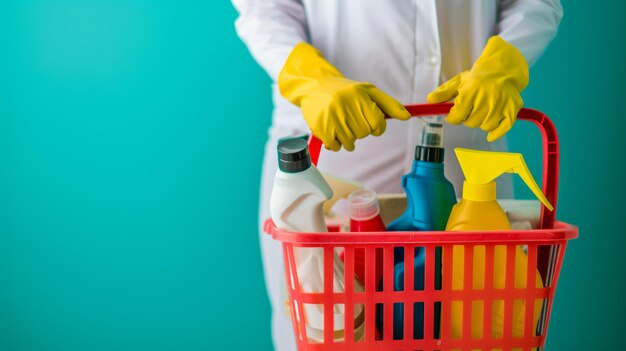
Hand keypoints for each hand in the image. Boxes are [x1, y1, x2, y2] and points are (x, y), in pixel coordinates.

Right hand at [279, 43, 409, 150]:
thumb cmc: (345, 91)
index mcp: (360, 96)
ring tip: (341, 125)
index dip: (376, 126)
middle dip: (360, 130)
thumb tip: (407, 116)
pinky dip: (335, 143)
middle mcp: (345, 105)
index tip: (369, 121)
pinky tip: (332, 131)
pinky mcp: (320, 127)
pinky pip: (335, 146)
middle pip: (364, 133)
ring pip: (350, 142)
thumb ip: (389, 104)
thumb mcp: (368, 91)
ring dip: (348, 139)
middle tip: (350, 119)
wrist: (313, 86)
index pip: (377, 123)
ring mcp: (332, 117)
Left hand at [427, 36, 528, 141]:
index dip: (453, 117)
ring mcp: (501, 103)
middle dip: (467, 118)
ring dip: (481, 122)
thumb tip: (430, 101)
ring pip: (484, 126)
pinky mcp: (513, 109)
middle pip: (470, 122)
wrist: (503, 70)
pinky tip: (491, 132)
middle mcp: (487, 96)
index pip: (457, 115)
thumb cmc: (478, 78)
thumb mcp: (458, 81)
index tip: (454, 115)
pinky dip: (495, 133)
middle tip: (472, 108)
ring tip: (483, 110)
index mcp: (472, 89)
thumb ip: (444, 92)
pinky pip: (501, 129)